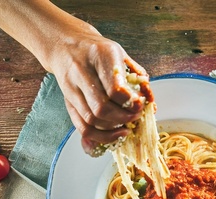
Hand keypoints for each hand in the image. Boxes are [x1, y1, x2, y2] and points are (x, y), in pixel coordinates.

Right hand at [46, 26, 150, 154]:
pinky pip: (82, 127)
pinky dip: (100, 136)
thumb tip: (150, 103)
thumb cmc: (99, 52)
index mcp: (100, 55)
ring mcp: (71, 88)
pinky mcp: (67, 101)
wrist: (65, 45)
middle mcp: (81, 71)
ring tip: (126, 126)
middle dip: (123, 118)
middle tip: (135, 118)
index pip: (115, 89)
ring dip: (113, 129)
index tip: (140, 106)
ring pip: (91, 120)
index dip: (130, 103)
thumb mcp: (121, 55)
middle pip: (102, 107)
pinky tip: (113, 134)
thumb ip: (137, 77)